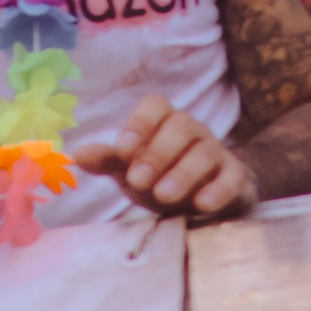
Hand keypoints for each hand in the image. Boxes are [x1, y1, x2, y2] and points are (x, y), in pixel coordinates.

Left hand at [74, 94, 258, 218]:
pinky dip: (218, 189)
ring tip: (163, 195)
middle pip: (180, 127)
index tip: (122, 149)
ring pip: (204, 152)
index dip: (139, 123)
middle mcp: (192, 130)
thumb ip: (107, 160)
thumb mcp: (130, 170)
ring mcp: (217, 151)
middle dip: (157, 154)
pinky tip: (201, 205)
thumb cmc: (158, 178)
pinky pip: (232, 176)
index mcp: (164, 121)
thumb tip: (75, 154)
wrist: (198, 203)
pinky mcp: (236, 176)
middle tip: (137, 180)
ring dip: (183, 173)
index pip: (155, 105)